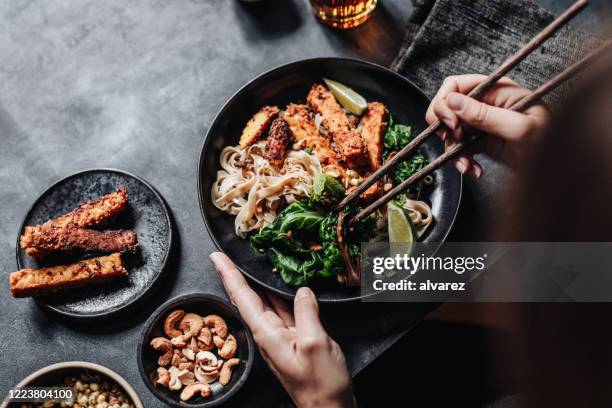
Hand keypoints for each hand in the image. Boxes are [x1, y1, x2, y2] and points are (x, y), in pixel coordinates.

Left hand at [210, 252, 355, 407]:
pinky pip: (283, 312)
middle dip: (236, 275)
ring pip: (266, 303)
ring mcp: (281, 338)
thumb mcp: (314, 343)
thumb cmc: (321, 384)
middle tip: (226, 255)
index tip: (216, 257)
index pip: (242, 296)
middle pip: (248, 298)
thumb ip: (306, 313)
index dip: (229, 274)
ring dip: (257, 283)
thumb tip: (302, 291)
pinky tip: (285, 287)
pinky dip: (280, 296)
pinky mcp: (294, 341)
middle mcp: (269, 334)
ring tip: (251, 263)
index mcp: (266, 333)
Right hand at [426, 74, 549, 175]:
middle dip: (446, 128)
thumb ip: (485, 114)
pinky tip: (472, 169)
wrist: (560, 171)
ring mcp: (482, 124)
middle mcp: (486, 104)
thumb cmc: (551, 144)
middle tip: (456, 141)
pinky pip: (458, 148)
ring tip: (467, 165)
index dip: (445, 102)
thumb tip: (453, 101)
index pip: (456, 84)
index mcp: (497, 90)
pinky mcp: (480, 143)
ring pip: (449, 131)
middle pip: (447, 107)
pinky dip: (460, 161)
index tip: (451, 123)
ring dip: (453, 150)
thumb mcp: (518, 127)